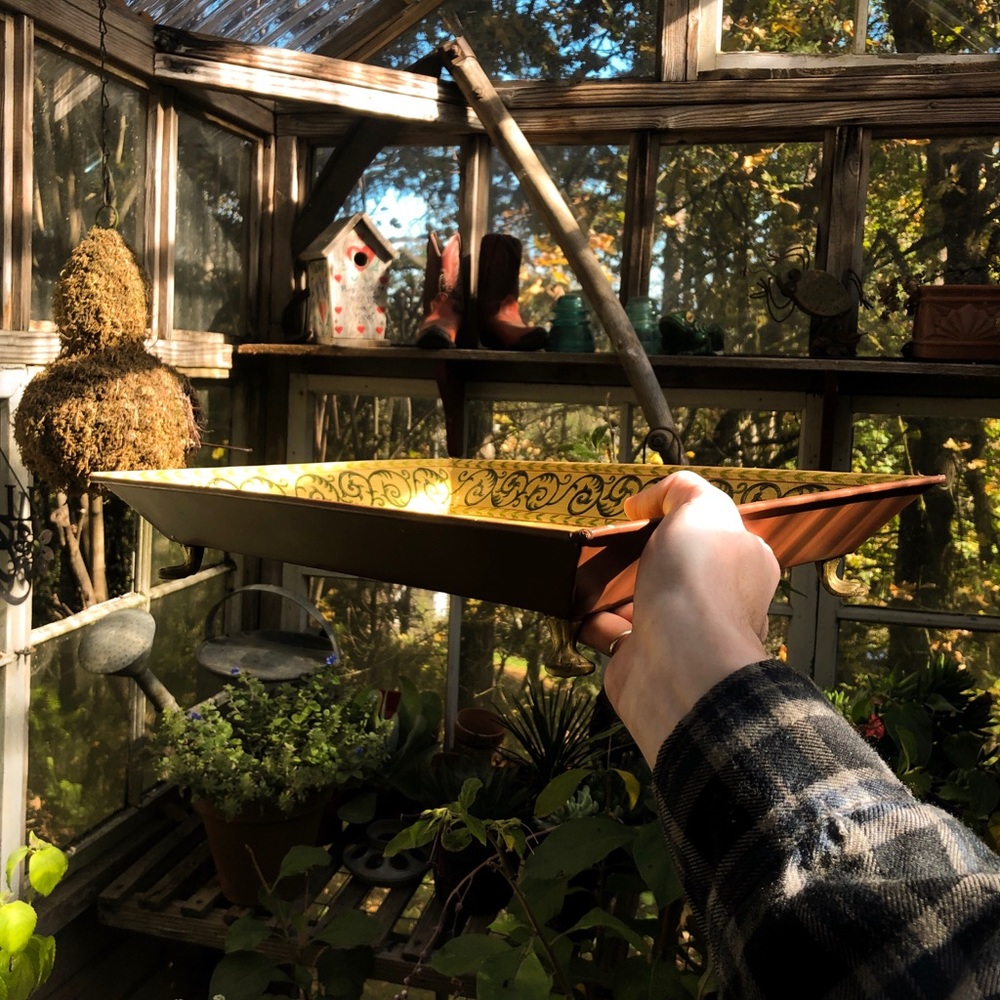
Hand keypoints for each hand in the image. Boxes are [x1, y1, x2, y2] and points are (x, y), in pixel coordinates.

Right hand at [577, 470, 779, 764]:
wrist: (678, 661)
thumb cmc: (697, 580)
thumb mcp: (702, 508)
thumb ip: (684, 491)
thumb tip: (649, 500)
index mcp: (743, 564)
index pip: (715, 534)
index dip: (679, 518)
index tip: (642, 513)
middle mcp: (717, 600)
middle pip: (672, 566)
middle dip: (641, 554)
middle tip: (611, 541)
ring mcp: (680, 633)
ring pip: (639, 598)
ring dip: (611, 586)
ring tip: (584, 568)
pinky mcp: (641, 657)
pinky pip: (611, 629)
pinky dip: (591, 617)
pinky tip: (576, 601)